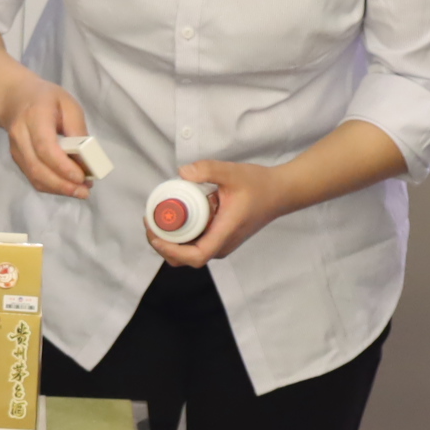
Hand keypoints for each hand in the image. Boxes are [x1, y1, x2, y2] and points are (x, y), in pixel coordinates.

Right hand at [2, 75, 98, 199]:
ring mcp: (16, 149)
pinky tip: (68, 187)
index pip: (45, 146)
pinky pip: (34, 178)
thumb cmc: (46, 100)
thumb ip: (77, 130)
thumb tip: (87, 159)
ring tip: (81, 191)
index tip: (81, 177)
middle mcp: (20, 134)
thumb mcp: (68, 105)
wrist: (15, 99)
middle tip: (85, 191)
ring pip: (35, 177)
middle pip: (38, 167)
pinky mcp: (18, 160)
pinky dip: (52, 187)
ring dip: (59, 189)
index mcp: (34, 116)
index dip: (62, 166)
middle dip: (63, 184)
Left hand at [151, 156, 291, 267]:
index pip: (196, 256)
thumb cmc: (259, 185)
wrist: (279, 193)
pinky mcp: (220, 238)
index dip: (171, 250)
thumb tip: (182, 172)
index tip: (155, 234)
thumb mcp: (232, 172)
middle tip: (150, 222)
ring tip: (156, 220)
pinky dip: (180, 236)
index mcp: (225, 233)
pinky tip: (172, 218)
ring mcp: (221, 243)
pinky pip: (195, 244)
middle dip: (163, 245)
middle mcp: (222, 244)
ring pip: (189, 253)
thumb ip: (208, 169)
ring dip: (170, 242)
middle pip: (186, 259)